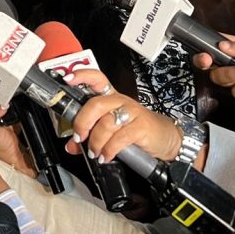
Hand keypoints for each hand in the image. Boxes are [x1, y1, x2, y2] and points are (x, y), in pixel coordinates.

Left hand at [63, 69, 181, 162]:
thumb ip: (90, 136)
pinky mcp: (141, 126)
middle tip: (79, 137)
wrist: (165, 137)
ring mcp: (132, 112)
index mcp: (111, 97)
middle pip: (96, 104)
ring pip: (106, 123)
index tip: (68, 80)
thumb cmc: (136, 130)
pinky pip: (119, 138)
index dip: (82, 76)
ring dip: (96, 142)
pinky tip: (106, 156)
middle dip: (82, 122)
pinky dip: (109, 150)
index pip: (97, 79)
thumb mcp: (111, 131)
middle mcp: (120, 101)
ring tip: (95, 153)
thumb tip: (71, 146)